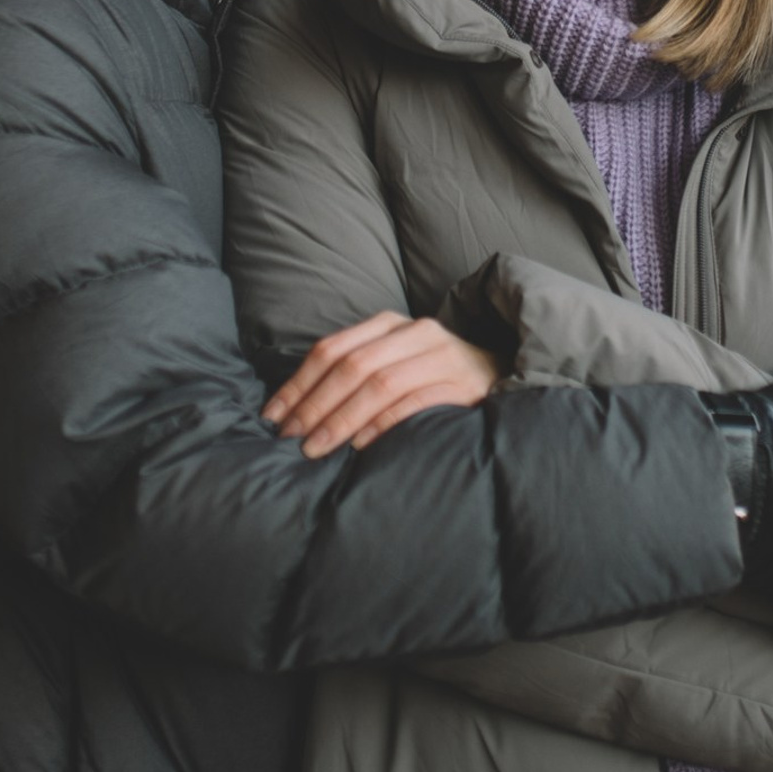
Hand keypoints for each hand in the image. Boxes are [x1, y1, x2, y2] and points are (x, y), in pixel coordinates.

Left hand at [263, 311, 502, 457]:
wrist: (500, 375)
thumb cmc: (434, 376)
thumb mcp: (393, 361)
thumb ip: (355, 373)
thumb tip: (296, 411)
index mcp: (389, 324)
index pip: (332, 348)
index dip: (298, 383)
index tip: (273, 416)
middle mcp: (414, 332)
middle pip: (352, 365)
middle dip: (315, 404)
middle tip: (291, 438)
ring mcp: (441, 356)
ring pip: (380, 383)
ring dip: (341, 418)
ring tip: (316, 447)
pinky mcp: (462, 384)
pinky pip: (414, 402)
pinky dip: (382, 423)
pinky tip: (360, 444)